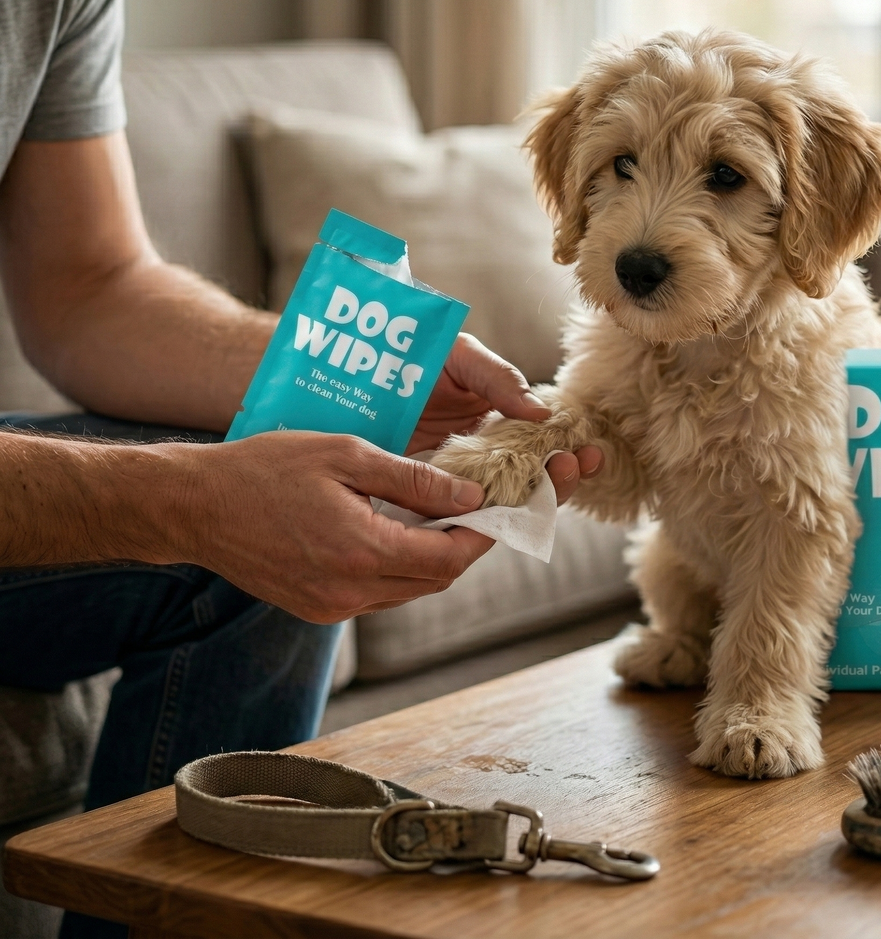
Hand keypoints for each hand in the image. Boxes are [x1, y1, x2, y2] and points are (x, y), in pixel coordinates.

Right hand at [165, 431, 505, 622]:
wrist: (195, 506)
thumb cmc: (265, 468)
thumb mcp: (345, 454)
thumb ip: (413, 480)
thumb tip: (471, 495)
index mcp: (361, 551)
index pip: (449, 558)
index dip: (483, 534)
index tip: (501, 507)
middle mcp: (350, 592)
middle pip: (436, 579)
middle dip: (465, 546)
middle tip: (479, 509)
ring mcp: (331, 607)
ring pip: (410, 590)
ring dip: (434, 558)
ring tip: (443, 516)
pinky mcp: (316, 610)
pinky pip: (379, 595)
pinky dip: (401, 567)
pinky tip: (399, 534)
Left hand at [408, 333, 601, 504]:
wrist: (354, 364)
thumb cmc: (414, 353)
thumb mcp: (463, 357)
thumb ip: (500, 379)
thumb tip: (542, 413)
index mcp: (499, 425)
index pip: (544, 447)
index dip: (570, 453)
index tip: (592, 453)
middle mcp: (483, 457)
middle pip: (531, 480)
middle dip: (559, 479)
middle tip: (573, 467)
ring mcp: (454, 478)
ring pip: (498, 501)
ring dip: (529, 499)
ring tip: (550, 483)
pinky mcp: (421, 493)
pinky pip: (453, 513)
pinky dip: (478, 516)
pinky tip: (499, 510)